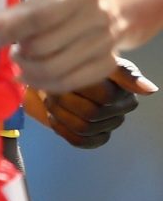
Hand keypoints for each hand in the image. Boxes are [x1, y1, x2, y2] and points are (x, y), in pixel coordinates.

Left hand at [0, 0, 130, 95]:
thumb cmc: (72, 0)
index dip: (6, 33)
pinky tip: (32, 76)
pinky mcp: (109, 65)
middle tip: (11, 50)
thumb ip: (11, 15)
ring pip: (55, 70)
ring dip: (28, 71)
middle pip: (44, 48)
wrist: (123, 3)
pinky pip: (69, 84)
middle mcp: (98, 19)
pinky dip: (44, 85)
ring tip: (21, 61)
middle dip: (18, 53)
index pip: (37, 18)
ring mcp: (106, 44)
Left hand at [24, 57, 151, 149]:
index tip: (64, 74)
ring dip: (60, 113)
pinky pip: (79, 141)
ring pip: (83, 128)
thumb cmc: (76, 65)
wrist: (53, 77)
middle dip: (64, 100)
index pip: (106, 96)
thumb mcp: (96, 59)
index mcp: (124, 91)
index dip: (79, 87)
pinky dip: (61, 128)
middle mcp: (121, 110)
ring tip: (51, 100)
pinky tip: (54, 115)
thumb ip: (123, 72)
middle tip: (52, 89)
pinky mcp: (93, 138)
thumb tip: (151, 90)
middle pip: (91, 113)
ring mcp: (108, 126)